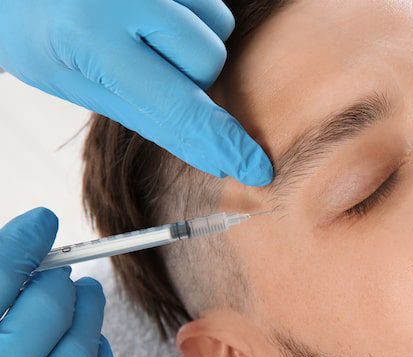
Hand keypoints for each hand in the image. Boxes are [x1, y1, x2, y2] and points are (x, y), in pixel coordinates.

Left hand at [0, 0, 272, 185]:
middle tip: (145, 64)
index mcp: (87, 35)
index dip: (222, 142)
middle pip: (208, 60)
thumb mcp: (76, 82)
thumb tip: (218, 160)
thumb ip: (149, 118)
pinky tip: (155, 10)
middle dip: (193, 76)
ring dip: (195, 42)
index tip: (257, 169)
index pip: (176, 105)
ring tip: (147, 31)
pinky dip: (195, 14)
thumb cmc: (40, 31)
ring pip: (220, 27)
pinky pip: (212, 3)